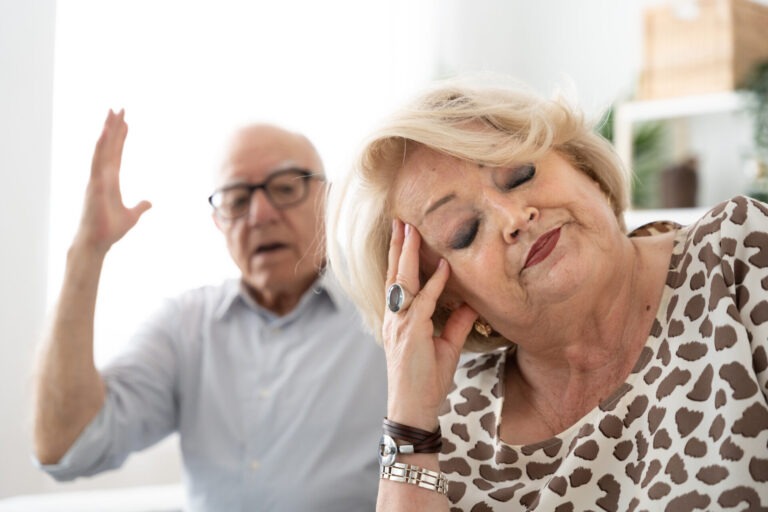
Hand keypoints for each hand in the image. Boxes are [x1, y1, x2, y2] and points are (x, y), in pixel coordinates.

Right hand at [74, 109, 151, 252]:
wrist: (98, 243)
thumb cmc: (110, 230)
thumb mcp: (132, 216)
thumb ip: (140, 207)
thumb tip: (150, 202)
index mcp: (111, 181)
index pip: (117, 154)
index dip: (120, 138)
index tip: (125, 122)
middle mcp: (103, 176)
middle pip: (109, 146)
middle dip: (114, 127)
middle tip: (118, 108)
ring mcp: (97, 179)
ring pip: (102, 149)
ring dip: (107, 130)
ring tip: (112, 112)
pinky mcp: (95, 184)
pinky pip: (97, 161)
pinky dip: (100, 146)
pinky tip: (104, 132)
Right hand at [382, 220, 477, 430]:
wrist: (413, 409)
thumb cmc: (426, 382)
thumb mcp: (446, 347)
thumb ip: (455, 323)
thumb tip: (470, 303)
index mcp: (399, 319)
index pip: (399, 280)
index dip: (400, 256)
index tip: (405, 233)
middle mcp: (395, 318)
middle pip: (394, 274)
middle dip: (397, 245)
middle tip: (401, 219)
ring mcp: (400, 325)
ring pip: (402, 281)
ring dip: (407, 253)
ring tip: (410, 228)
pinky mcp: (410, 334)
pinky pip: (423, 302)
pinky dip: (434, 284)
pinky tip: (443, 266)